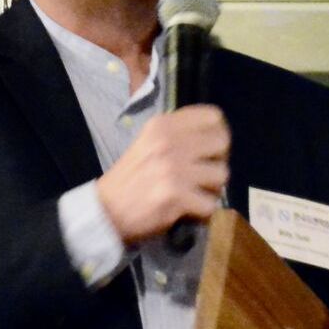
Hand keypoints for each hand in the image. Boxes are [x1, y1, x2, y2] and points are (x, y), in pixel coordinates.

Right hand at [95, 105, 228, 244]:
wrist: (105, 211)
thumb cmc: (130, 178)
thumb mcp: (149, 142)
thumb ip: (178, 135)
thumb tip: (215, 137)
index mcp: (162, 125)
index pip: (212, 116)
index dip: (217, 133)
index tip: (209, 149)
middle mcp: (169, 141)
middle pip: (222, 142)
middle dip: (218, 160)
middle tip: (203, 173)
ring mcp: (174, 168)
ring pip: (221, 174)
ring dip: (211, 189)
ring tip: (193, 193)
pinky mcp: (177, 196)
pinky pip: (211, 204)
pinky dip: (202, 212)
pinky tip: (187, 210)